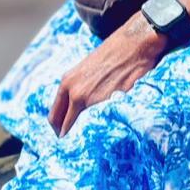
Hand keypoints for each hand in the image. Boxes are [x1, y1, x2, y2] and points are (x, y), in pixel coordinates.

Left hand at [49, 13, 168, 136]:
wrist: (134, 44)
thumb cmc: (113, 54)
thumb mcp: (87, 70)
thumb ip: (79, 87)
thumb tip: (76, 107)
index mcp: (67, 83)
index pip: (54, 116)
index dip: (58, 128)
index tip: (63, 136)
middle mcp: (75, 93)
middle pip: (63, 125)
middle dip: (68, 135)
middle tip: (74, 145)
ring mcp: (92, 99)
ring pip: (83, 127)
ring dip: (87, 134)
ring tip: (94, 139)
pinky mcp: (110, 103)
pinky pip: (103, 123)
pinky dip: (104, 129)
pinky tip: (110, 130)